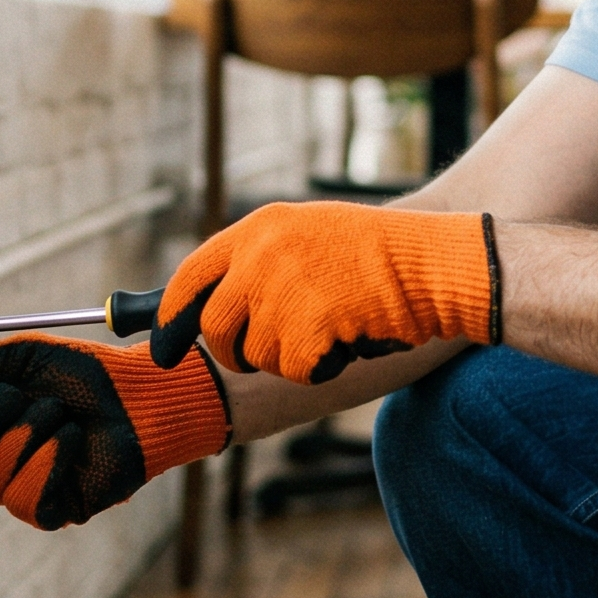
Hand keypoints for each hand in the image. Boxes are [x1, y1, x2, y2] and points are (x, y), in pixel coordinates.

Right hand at [0, 334, 225, 528]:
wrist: (140, 394)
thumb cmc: (85, 374)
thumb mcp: (22, 356)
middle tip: (18, 395)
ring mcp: (18, 486)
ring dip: (23, 436)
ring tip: (59, 413)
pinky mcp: (50, 510)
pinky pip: (22, 500)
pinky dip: (45, 463)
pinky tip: (70, 440)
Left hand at [152, 201, 498, 383]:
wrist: (433, 264)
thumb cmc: (381, 256)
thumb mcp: (310, 235)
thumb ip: (260, 261)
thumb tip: (209, 309)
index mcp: (260, 227)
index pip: (191, 276)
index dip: (172, 317)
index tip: (163, 345)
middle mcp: (261, 255)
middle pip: (215, 327)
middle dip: (237, 351)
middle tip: (274, 351)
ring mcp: (281, 290)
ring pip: (256, 354)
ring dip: (290, 357)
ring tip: (333, 327)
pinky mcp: (305, 327)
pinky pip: (293, 370)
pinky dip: (320, 367)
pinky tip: (348, 339)